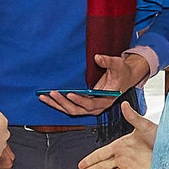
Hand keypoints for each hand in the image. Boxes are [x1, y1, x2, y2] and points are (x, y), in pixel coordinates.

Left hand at [38, 48, 155, 116]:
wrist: (125, 77)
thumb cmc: (121, 72)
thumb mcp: (118, 65)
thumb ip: (108, 61)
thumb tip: (98, 57)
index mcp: (106, 99)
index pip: (91, 104)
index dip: (81, 100)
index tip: (70, 94)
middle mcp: (97, 106)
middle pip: (77, 109)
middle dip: (63, 103)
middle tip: (53, 93)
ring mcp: (89, 106)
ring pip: (71, 110)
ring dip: (57, 104)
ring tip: (44, 97)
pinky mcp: (83, 104)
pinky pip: (69, 106)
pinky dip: (58, 103)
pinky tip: (47, 97)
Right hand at [73, 103, 155, 168]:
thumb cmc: (162, 135)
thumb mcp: (145, 125)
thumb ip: (133, 117)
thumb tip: (123, 104)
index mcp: (122, 145)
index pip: (101, 154)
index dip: (90, 159)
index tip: (80, 164)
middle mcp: (124, 158)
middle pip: (102, 167)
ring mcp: (130, 168)